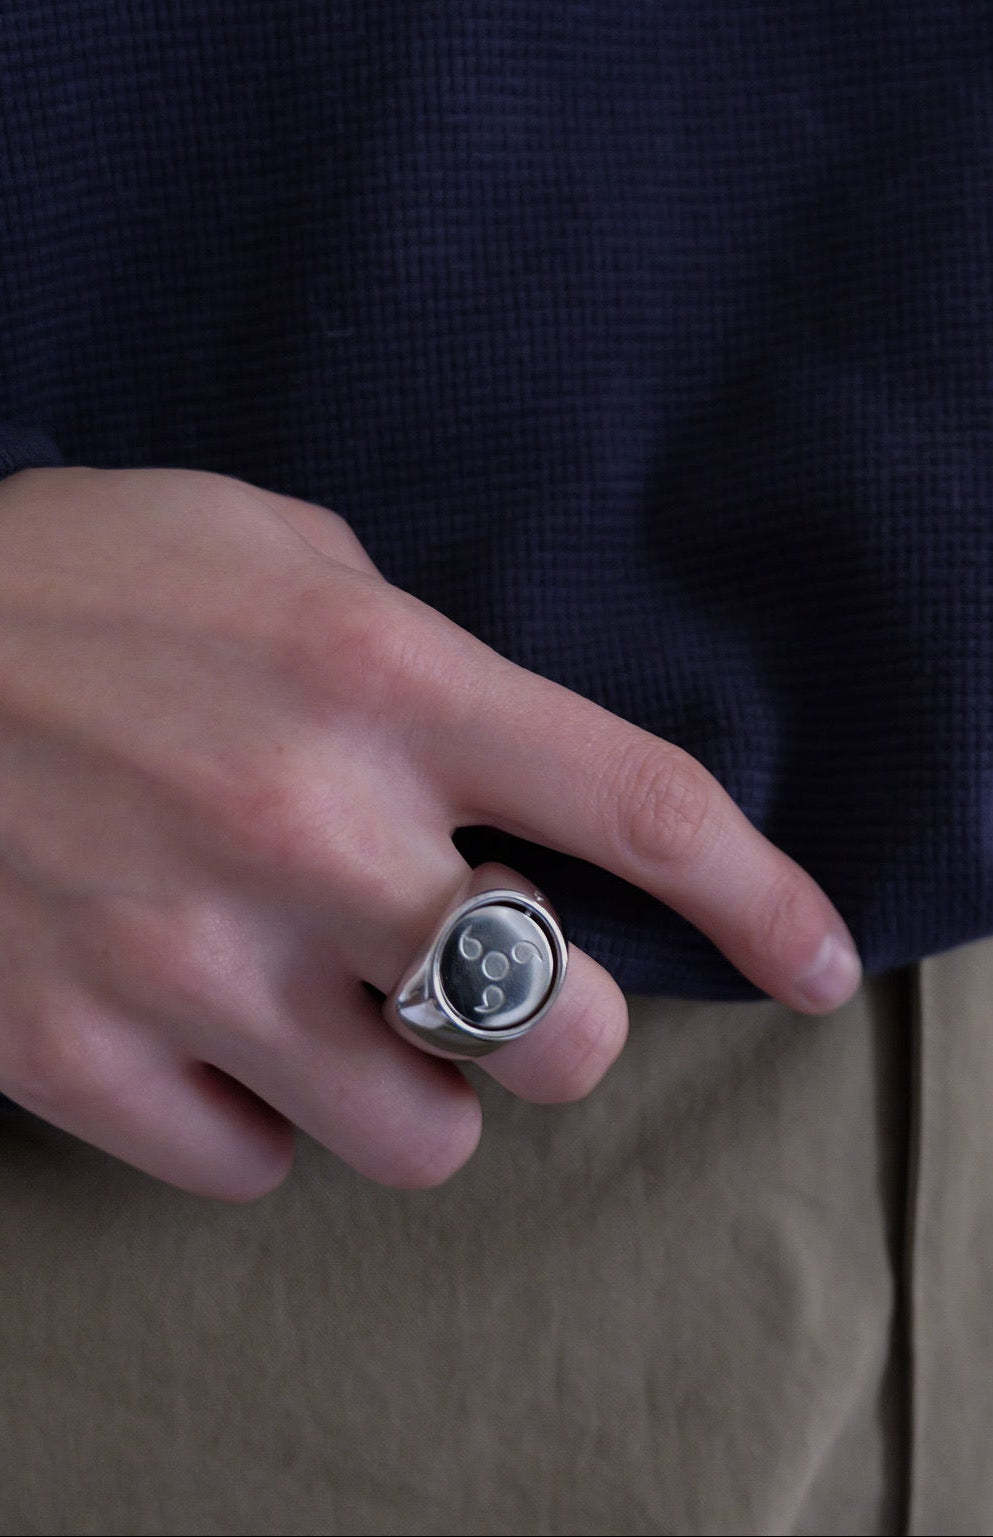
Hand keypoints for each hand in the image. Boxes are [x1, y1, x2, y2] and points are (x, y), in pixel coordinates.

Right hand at [0, 466, 860, 1198]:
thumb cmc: (77, 577)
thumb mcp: (270, 550)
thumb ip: (412, 650)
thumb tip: (499, 765)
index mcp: (380, 679)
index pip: (643, 811)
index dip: (763, 902)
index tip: (816, 961)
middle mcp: (307, 830)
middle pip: (563, 1033)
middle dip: (564, 1027)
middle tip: (499, 984)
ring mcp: (188, 958)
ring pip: (421, 1140)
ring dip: (415, 1092)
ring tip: (345, 1021)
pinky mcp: (73, 1050)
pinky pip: (249, 1168)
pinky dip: (259, 1120)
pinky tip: (216, 1036)